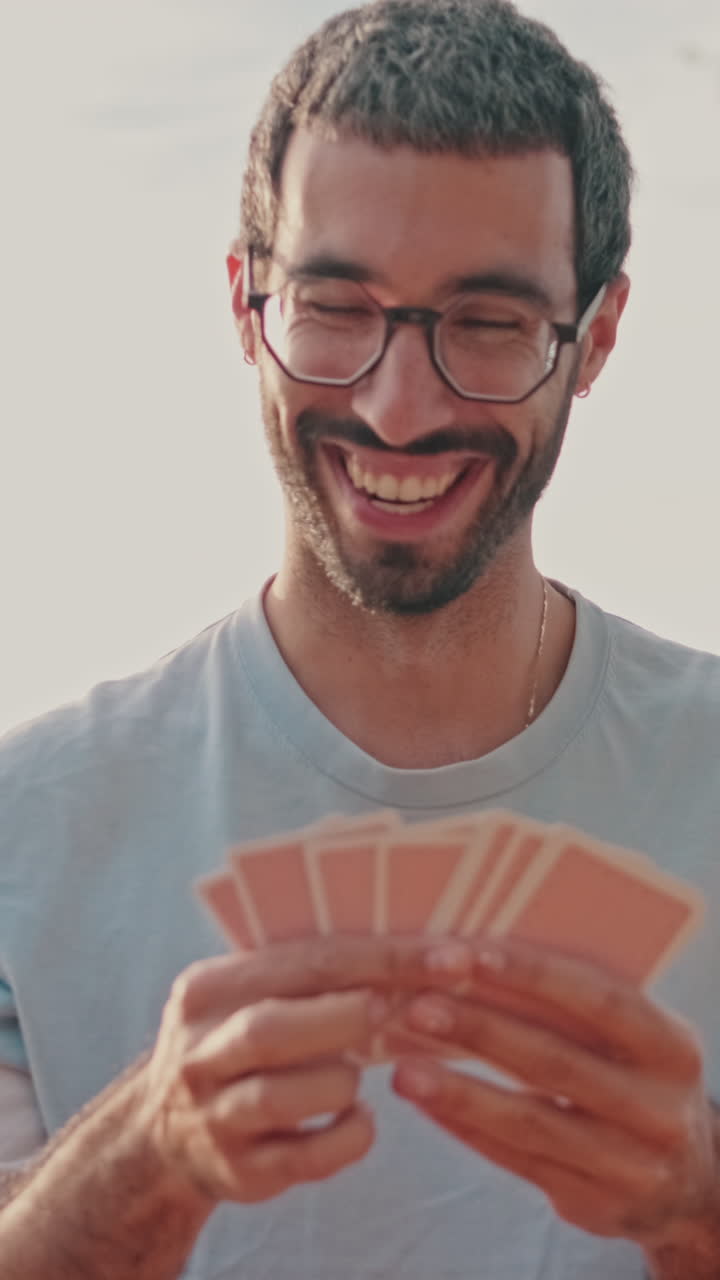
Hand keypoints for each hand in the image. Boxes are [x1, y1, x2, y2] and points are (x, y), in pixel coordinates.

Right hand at [136, 935, 471, 1207]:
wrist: (164, 1133)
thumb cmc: (238, 1044)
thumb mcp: (247, 995)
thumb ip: (308, 973)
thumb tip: (420, 949)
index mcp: (208, 989)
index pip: (304, 962)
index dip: (383, 958)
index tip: (449, 958)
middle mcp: (200, 1052)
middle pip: (273, 1029)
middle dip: (351, 1018)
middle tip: (402, 1011)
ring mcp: (215, 1115)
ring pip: (287, 1097)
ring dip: (343, 1082)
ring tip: (355, 1073)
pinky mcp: (239, 1172)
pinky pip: (309, 1157)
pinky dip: (349, 1136)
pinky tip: (358, 1119)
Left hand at [391, 939, 719, 1254]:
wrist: (689, 1180)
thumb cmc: (636, 1077)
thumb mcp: (635, 1038)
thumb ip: (577, 1001)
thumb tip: (477, 952)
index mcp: (672, 1046)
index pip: (599, 999)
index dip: (530, 974)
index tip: (466, 952)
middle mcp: (659, 1108)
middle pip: (555, 1061)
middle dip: (479, 1029)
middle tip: (416, 1004)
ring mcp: (631, 1164)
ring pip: (530, 1121)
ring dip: (458, 1090)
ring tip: (403, 1068)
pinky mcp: (595, 1205)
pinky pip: (518, 1161)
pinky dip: (466, 1128)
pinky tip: (427, 1102)